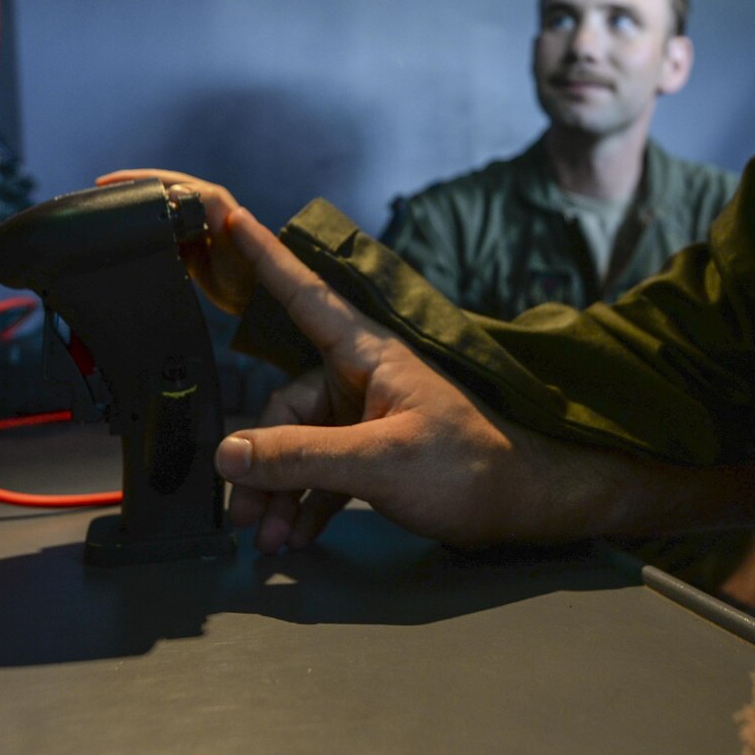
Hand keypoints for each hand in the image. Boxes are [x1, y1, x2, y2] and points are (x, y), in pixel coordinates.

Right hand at [94, 170, 257, 312]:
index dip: (136, 180)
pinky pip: (162, 239)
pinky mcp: (190, 254)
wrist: (255, 304)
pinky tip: (130, 244)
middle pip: (157, 195)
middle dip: (129, 193)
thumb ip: (214, 210)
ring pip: (158, 216)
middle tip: (99, 195)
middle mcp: (201, 212)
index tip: (107, 183)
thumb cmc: (248, 270)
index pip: (166, 181)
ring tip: (108, 215)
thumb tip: (180, 192)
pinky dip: (145, 239)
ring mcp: (194, 232)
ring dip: (135, 214)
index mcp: (210, 200)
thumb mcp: (231, 237)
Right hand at [208, 200, 628, 551]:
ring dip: (279, 491)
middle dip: (259, 459)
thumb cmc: (468, 467)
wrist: (527, 506)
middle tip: (241, 515)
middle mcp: (362, 377)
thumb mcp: (380, 461)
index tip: (227, 216)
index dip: (264, 258)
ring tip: (269, 538)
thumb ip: (302, 457)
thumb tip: (229, 455)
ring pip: (300, 445)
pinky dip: (306, 502)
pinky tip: (297, 536)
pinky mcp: (376, 454)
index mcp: (368, 354)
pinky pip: (323, 471)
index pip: (304, 294)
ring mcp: (368, 417)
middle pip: (286, 403)